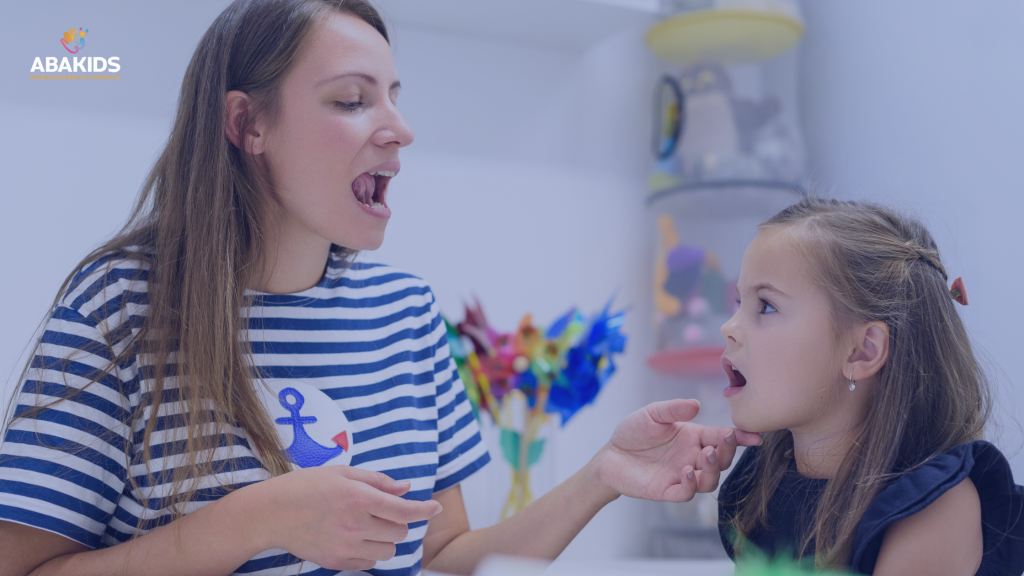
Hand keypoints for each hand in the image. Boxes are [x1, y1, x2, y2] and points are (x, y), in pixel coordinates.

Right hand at [253, 466, 441, 571]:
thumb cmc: (306, 487)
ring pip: (388, 550)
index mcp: (358, 498)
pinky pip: (370, 562)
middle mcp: (355, 525)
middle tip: (380, 510)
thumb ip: (378, 481)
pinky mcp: (336, 562)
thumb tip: (407, 488)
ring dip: (385, 538)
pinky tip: (354, 537)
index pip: (404, 510)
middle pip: (400, 531)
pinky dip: (370, 551)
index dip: (425, 509)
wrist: (270, 514)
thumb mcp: (342, 473)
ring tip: (365, 524)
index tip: (436, 508)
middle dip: (398, 521)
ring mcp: (346, 547)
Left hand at [595, 399, 760, 502]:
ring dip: (713, 469)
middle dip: (728, 453)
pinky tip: (687, 471)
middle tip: (720, 444)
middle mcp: (693, 457)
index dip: (740, 437)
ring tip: (705, 456)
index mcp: (694, 437)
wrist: (610, 454)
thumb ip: (674, 409)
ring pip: (710, 480)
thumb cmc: (634, 432)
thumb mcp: (653, 413)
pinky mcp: (667, 490)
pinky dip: (691, 484)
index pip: (722, 437)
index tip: (755, 436)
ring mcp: (682, 476)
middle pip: (722, 460)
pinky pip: (687, 493)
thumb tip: (697, 404)